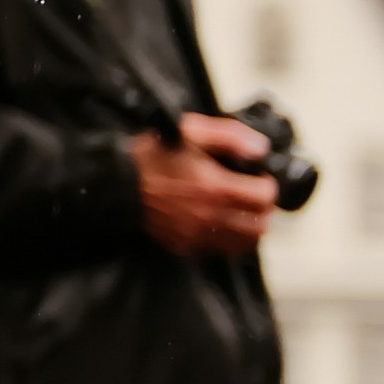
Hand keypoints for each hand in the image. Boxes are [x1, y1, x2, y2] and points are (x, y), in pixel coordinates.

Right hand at [133, 114, 283, 258]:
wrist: (116, 184)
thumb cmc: (150, 156)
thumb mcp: (190, 132)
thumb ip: (230, 136)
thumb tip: (260, 148)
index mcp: (215, 186)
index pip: (265, 196)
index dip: (267, 185)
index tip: (258, 179)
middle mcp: (211, 215)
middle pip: (260, 224)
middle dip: (262, 208)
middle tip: (252, 196)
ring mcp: (198, 234)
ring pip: (245, 243)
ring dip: (249, 227)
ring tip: (241, 213)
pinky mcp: (186, 245)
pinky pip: (221, 251)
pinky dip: (229, 240)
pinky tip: (222, 225)